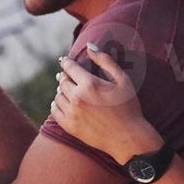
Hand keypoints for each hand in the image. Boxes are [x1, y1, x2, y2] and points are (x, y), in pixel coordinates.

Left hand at [51, 46, 163, 163]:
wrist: (127, 138)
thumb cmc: (128, 107)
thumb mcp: (122, 80)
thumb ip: (105, 61)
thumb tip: (89, 45)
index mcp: (90, 84)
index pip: (70, 68)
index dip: (66, 62)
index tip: (63, 60)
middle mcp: (77, 97)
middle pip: (62, 81)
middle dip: (64, 76)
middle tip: (66, 76)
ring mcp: (72, 113)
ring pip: (58, 95)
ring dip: (61, 91)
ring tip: (67, 90)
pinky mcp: (69, 126)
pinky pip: (55, 111)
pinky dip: (56, 104)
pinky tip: (63, 103)